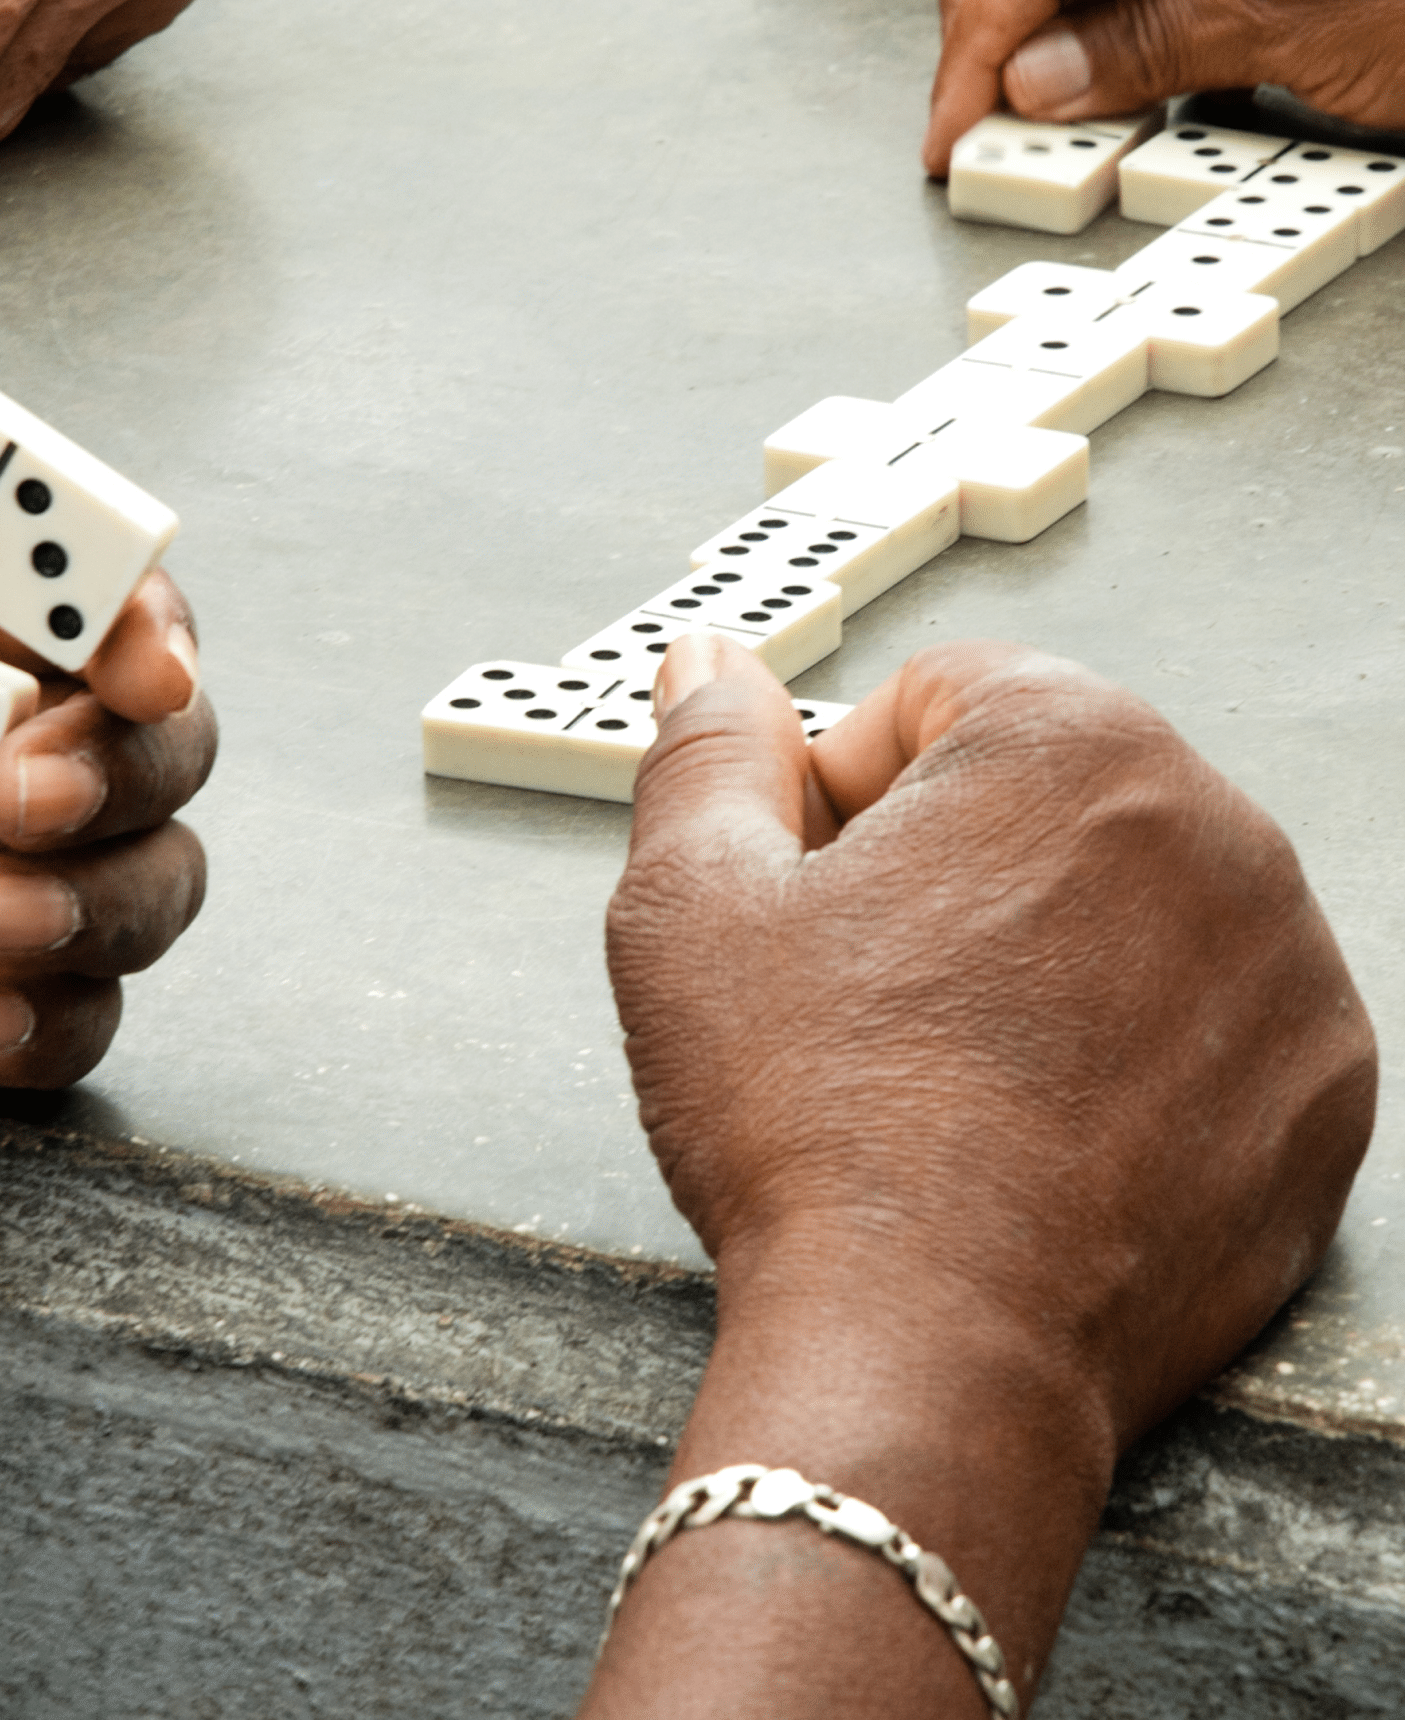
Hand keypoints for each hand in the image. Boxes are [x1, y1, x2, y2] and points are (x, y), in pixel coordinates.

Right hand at [585, 633, 1371, 1717]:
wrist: (934, 1354)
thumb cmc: (809, 1120)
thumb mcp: (692, 902)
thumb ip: (707, 750)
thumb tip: (711, 661)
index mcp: (1069, 739)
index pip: (940, 696)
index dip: (848, 788)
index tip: (816, 893)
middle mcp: (1215, 825)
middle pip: (1045, 789)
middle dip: (950, 858)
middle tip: (868, 989)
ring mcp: (1290, 966)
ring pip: (1130, 899)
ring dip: (1043, 947)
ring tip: (953, 1066)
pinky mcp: (1323, 1093)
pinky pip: (1208, 1014)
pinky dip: (1133, 1044)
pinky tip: (1041, 1124)